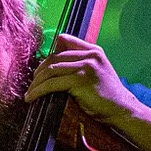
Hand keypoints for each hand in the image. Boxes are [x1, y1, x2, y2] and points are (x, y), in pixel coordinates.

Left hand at [25, 33, 150, 150]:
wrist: (121, 109)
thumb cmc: (105, 95)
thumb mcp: (94, 72)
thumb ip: (79, 64)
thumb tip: (51, 64)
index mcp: (93, 50)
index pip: (64, 41)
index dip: (47, 54)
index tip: (38, 69)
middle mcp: (90, 55)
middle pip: (54, 57)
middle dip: (38, 72)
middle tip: (31, 84)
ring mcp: (87, 66)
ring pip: (50, 70)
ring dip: (36, 83)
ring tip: (29, 93)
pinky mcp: (81, 80)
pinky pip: (52, 84)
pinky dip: (38, 91)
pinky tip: (32, 97)